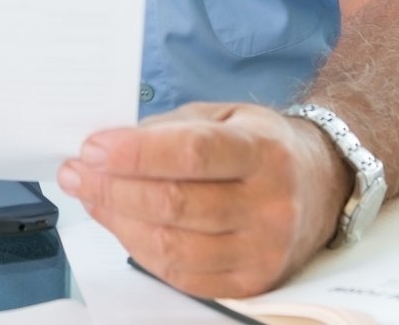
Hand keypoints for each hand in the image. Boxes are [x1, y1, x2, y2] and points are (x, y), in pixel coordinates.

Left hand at [56, 102, 350, 298]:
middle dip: (112, 188)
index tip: (92, 148)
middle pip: (176, 205)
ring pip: (173, 246)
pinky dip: (141, 251)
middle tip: (77, 173)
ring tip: (91, 197)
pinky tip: (121, 225)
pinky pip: (183, 276)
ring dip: (118, 222)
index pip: (193, 154)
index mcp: (263, 150)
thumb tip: (107, 149)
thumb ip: (169, 129)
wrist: (322, 184)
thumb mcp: (223, 115)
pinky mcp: (253, 282)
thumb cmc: (261, 145)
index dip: (136, 153)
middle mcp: (271, 204)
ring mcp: (264, 250)